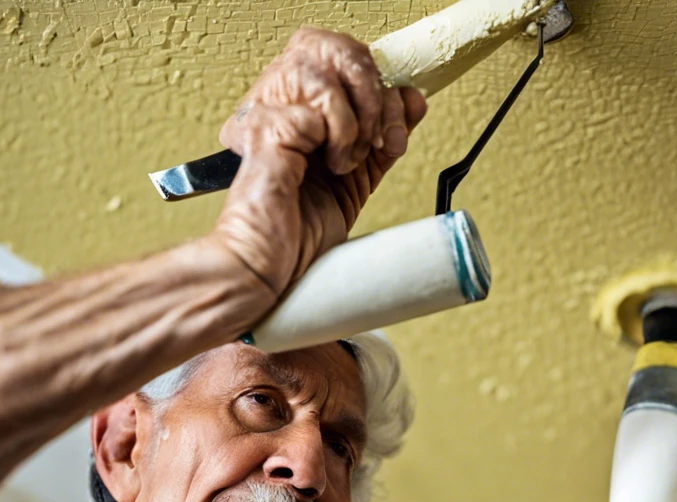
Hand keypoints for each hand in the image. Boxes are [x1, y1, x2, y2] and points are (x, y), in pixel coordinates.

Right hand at [208, 27, 427, 297]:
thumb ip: (381, 137)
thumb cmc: (301, 235)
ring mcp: (268, 112)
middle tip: (382, 142)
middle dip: (379, 99)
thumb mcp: (358, 177)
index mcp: (299, 108)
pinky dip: (338, 141)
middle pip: (340, 54)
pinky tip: (327, 168)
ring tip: (346, 162)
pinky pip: (320, 109)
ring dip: (357, 123)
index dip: (383, 88)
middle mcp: (280, 102)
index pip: (347, 60)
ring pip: (330, 75)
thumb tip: (411, 100)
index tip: (399, 125)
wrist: (273, 272)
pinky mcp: (265, 130)